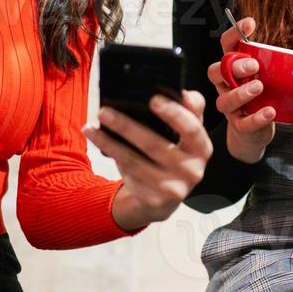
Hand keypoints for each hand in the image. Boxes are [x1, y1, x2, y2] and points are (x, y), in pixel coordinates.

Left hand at [85, 91, 212, 231]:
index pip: (192, 129)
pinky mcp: (155, 199)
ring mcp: (173, 188)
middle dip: (126, 127)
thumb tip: (184, 92)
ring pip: (135, 161)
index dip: (174, 114)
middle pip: (155, 145)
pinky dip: (112, 157)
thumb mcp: (188, 134)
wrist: (169, 195)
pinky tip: (99, 144)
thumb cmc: (176, 154)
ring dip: (109, 143)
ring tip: (90, 128)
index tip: (153, 99)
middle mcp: (192, 170)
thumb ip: (191, 109)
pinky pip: (129, 175)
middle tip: (104, 112)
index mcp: (202, 149)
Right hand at [207, 15, 292, 163]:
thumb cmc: (265, 95)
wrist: (257, 128)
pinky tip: (269, 112)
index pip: (227, 44)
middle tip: (254, 65)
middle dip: (236, 66)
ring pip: (225, 99)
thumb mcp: (278, 76)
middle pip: (217, 70)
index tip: (250, 24)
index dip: (234, 33)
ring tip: (259, 87)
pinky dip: (255, 118)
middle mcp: (226, 84)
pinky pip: (242, 123)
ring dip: (241, 93)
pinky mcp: (238, 125)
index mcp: (234, 66)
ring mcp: (230, 105)